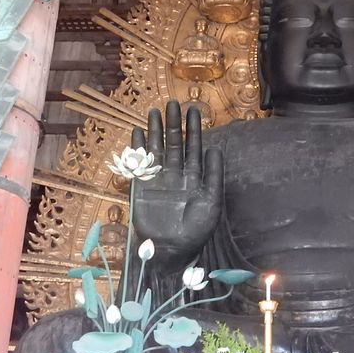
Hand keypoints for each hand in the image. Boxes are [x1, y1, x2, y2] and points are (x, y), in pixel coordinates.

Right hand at [131, 101, 222, 264]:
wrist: (172, 250)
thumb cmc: (196, 229)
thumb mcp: (211, 201)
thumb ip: (213, 175)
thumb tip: (215, 148)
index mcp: (194, 177)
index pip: (194, 147)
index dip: (194, 129)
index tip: (195, 110)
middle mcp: (176, 174)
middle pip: (174, 143)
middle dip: (174, 123)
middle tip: (174, 103)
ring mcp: (158, 179)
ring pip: (157, 149)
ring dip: (155, 130)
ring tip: (154, 111)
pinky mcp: (141, 187)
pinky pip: (140, 164)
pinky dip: (138, 149)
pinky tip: (138, 133)